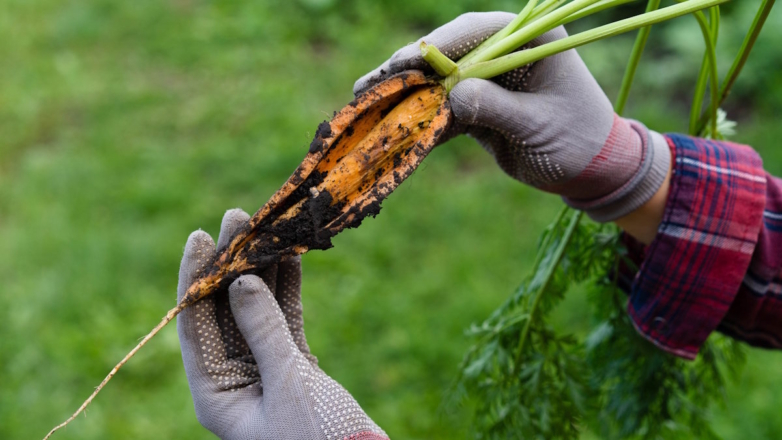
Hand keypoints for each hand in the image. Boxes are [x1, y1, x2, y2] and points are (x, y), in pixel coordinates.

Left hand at [177, 209, 387, 439]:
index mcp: (216, 394)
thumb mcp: (288, 383)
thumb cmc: (320, 438)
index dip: (196, 278)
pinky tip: (290, 257)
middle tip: (237, 218)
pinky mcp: (294, 366)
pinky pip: (285, 319)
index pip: (195, 325)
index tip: (199, 237)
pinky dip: (288, 290)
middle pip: (225, 311)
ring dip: (262, 270)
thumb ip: (264, 330)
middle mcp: (234, 380)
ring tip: (265, 228)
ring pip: (258, 310)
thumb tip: (240, 282)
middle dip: (231, 264)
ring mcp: (264, 370)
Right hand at [354, 12, 670, 221]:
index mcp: (529, 41)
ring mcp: (487, 81)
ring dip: (404, 96)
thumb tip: (451, 96)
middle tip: (370, 84)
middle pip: (446, 54)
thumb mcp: (538, 126)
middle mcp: (503, 54)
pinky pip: (442, 110)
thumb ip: (496, 108)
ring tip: (364, 103)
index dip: (437, 46)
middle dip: (407, 70)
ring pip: (437, 83)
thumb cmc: (577, 142)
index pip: (475, 32)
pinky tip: (389, 128)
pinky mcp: (477, 107)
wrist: (591, 171)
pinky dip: (419, 122)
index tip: (406, 63)